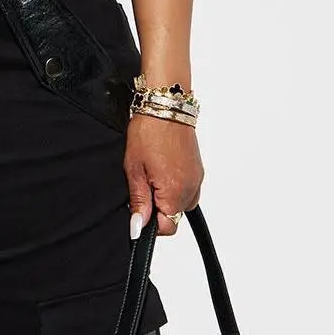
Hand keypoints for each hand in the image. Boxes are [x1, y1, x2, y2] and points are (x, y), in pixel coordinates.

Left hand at [125, 113, 202, 237]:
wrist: (166, 106)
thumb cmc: (149, 133)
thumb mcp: (135, 170)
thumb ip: (139, 202)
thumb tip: (138, 227)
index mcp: (176, 192)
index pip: (167, 228)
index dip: (150, 223)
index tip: (139, 210)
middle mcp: (191, 188)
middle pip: (175, 217)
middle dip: (158, 209)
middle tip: (143, 186)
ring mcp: (197, 179)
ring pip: (182, 204)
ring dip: (167, 199)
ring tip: (153, 176)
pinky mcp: (198, 170)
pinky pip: (188, 190)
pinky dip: (176, 187)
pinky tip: (163, 171)